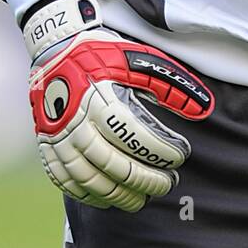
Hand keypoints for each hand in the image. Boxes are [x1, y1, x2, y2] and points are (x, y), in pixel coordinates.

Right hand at [23, 0, 213, 211]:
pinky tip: (107, 198)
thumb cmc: (103, 54)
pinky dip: (86, 194)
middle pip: (114, 164)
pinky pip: (64, 180)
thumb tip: (200, 109)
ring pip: (90, 179)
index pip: (135, 136)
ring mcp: (57, 137)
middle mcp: (76, 122)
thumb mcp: (138, 60)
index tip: (180, 156)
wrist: (55, 48)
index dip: (160, 151)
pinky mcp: (46, 145)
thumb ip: (169, 85)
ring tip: (141, 199)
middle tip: (166, 184)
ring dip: (118, 194)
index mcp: (99, 99)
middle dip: (145, 180)